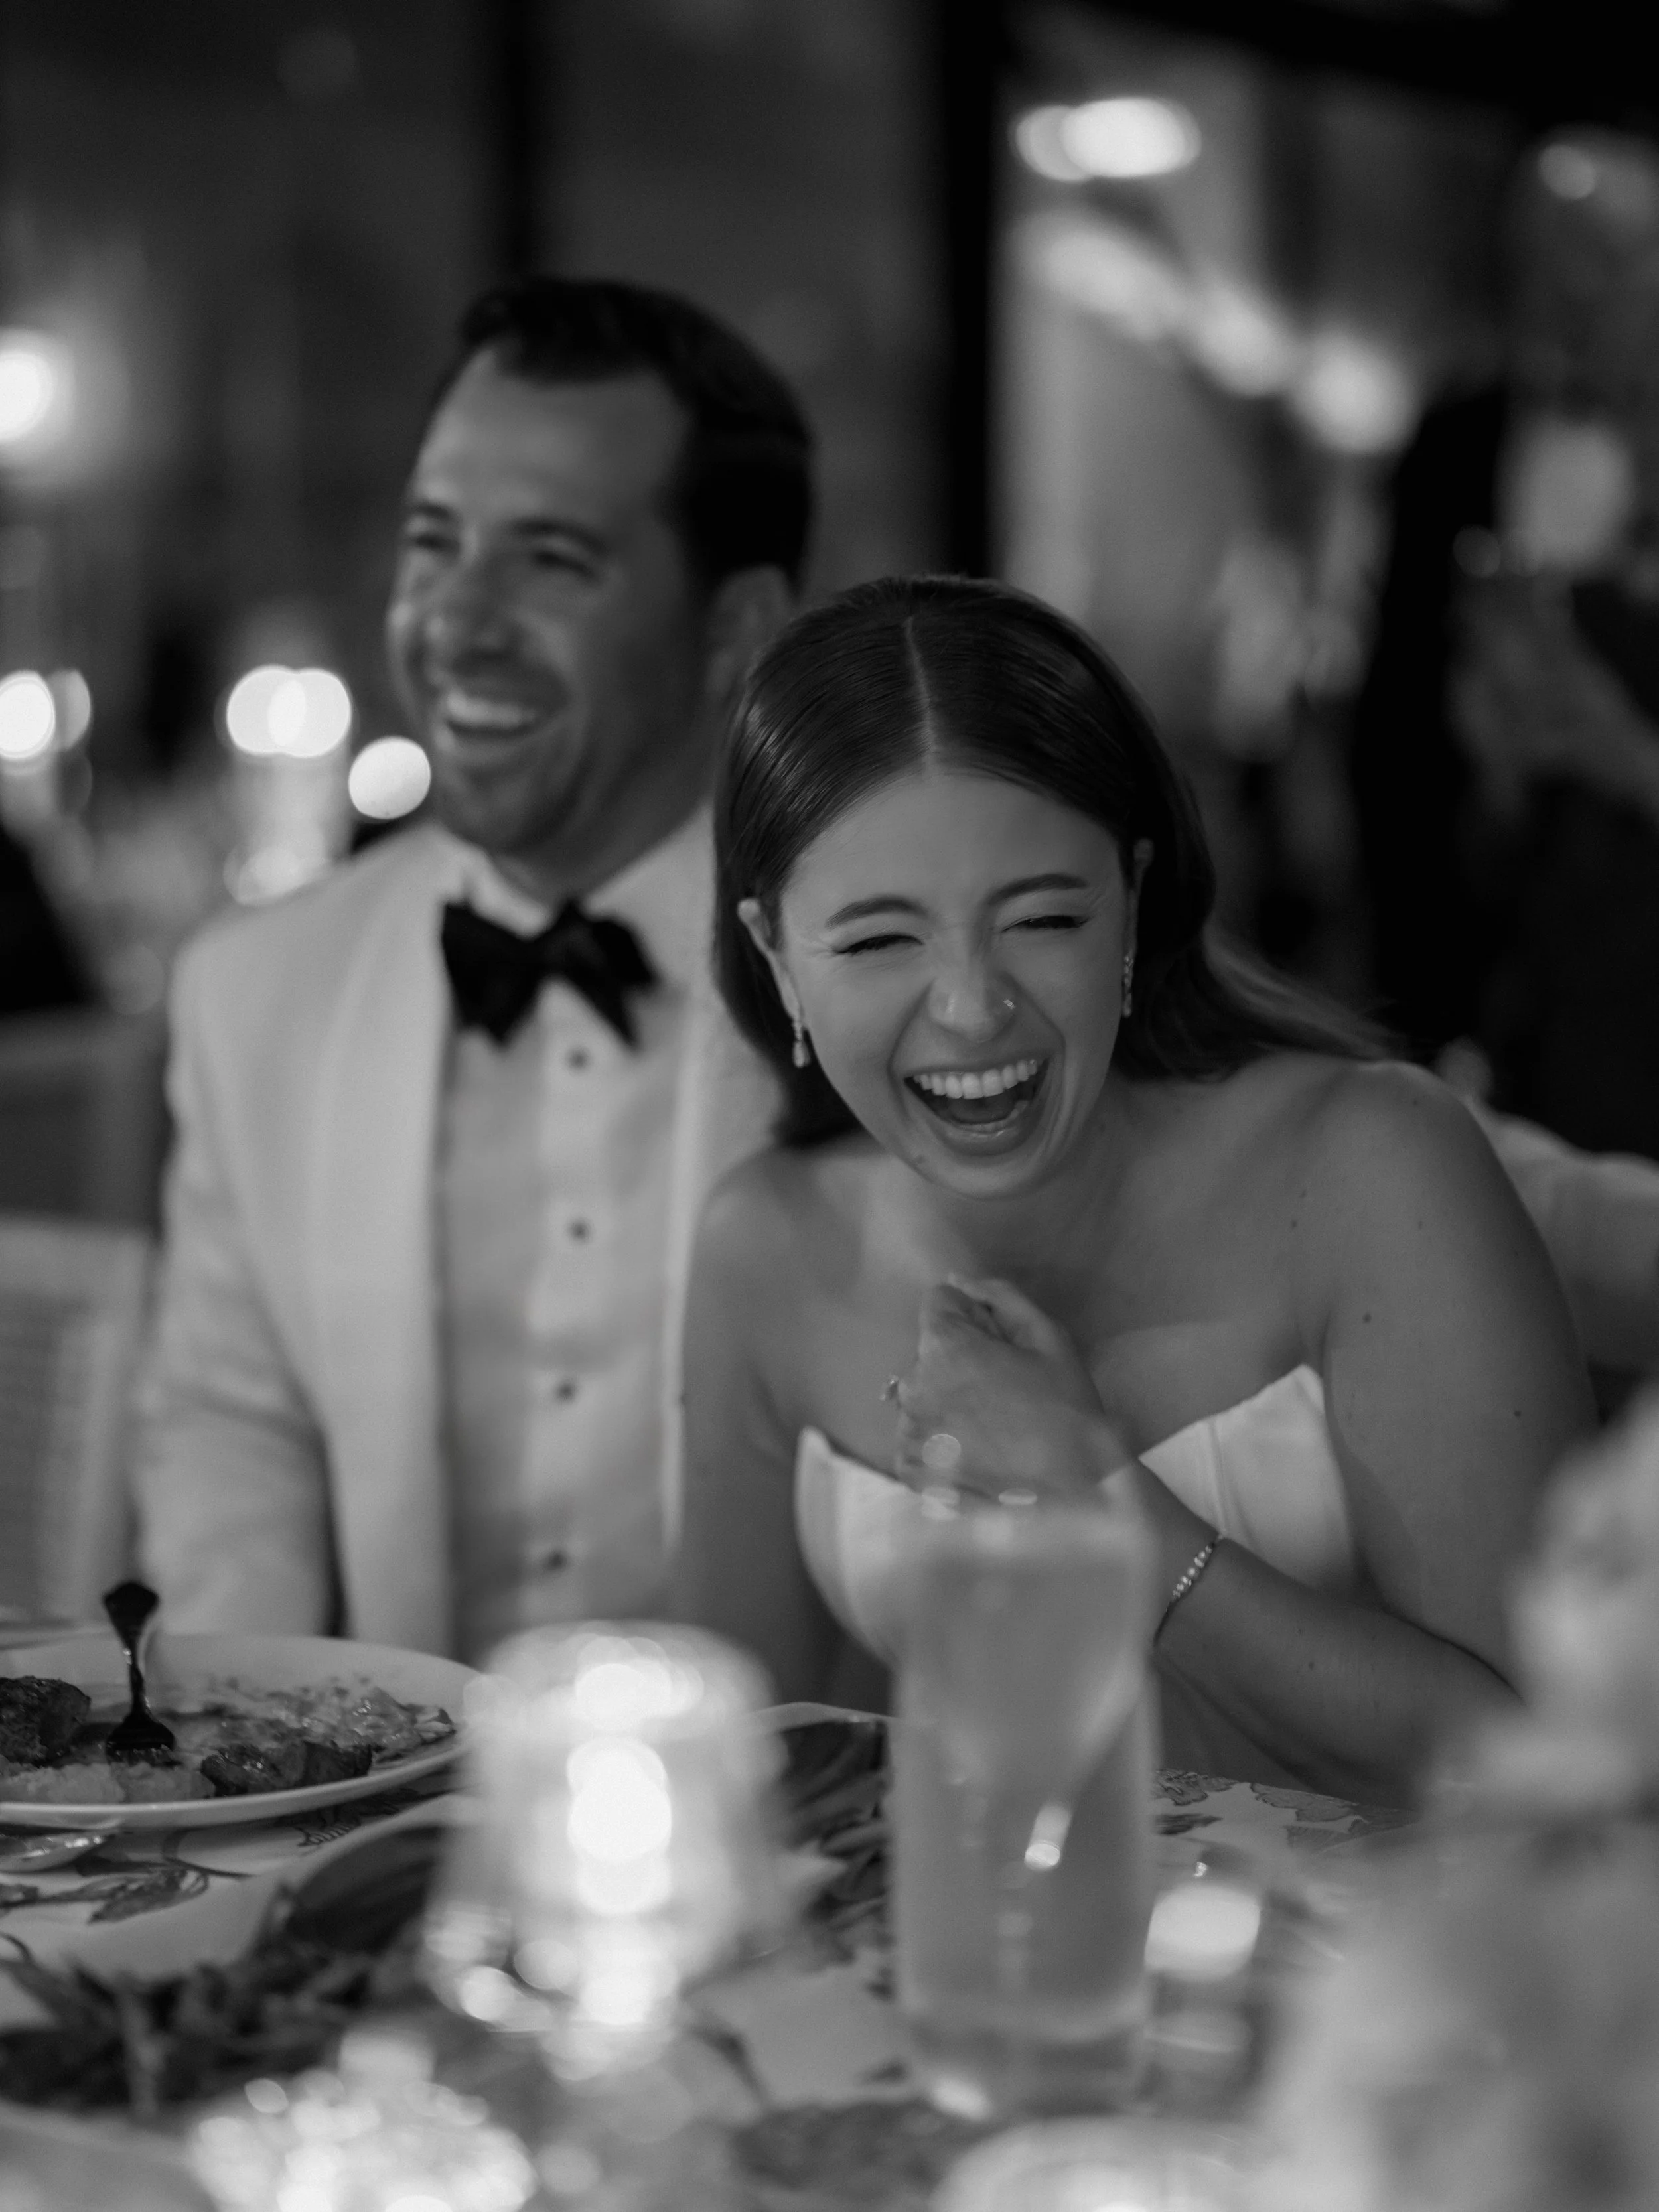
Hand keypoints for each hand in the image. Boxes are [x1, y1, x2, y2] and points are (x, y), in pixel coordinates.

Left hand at [889, 1275, 1119, 1500]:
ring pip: (923, 1394)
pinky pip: (917, 1436)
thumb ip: (999, 1296)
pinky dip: (940, 1439)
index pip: (939, 1304)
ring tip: (995, 1428)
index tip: (1001, 1347)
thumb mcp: (1047, 1336)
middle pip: (931, 1351)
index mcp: (943, 1347)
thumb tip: (959, 1280)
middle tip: (1006, 1392)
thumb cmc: (1066, 1410)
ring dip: (949, 1401)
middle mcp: (913, 1386)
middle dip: (960, 1360)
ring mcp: (909, 1432)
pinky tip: (978, 1452)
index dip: (974, 1319)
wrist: (1073, 1492)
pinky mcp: (910, 1470)